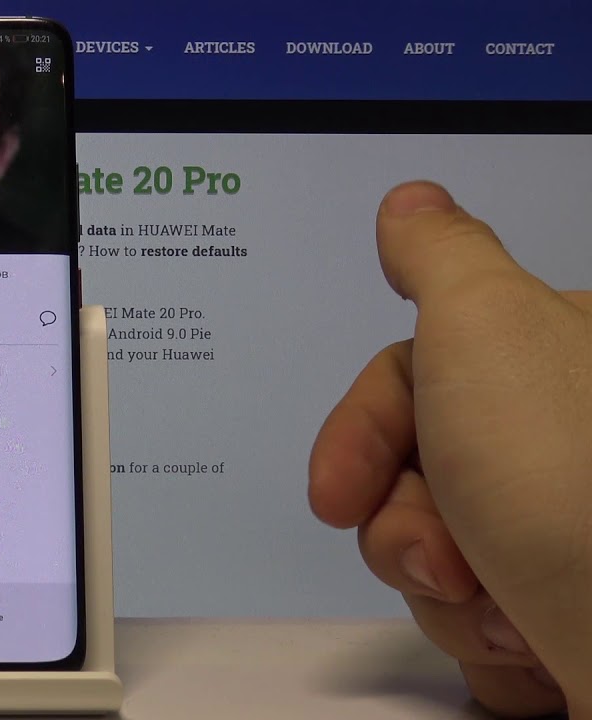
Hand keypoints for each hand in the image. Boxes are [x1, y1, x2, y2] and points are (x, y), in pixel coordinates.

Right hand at [310, 181, 591, 716]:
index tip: (335, 494)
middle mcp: (555, 439)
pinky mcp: (555, 608)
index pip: (409, 380)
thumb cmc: (566, 476)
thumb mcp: (486, 325)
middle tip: (442, 553)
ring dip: (442, 589)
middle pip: (407, 471)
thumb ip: (436, 257)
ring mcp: (555, 529)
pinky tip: (526, 636)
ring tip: (499, 599)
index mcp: (547, 358)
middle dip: (401, 527)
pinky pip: (473, 619)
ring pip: (429, 552)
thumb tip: (410, 201)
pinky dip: (484, 638)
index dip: (359, 437)